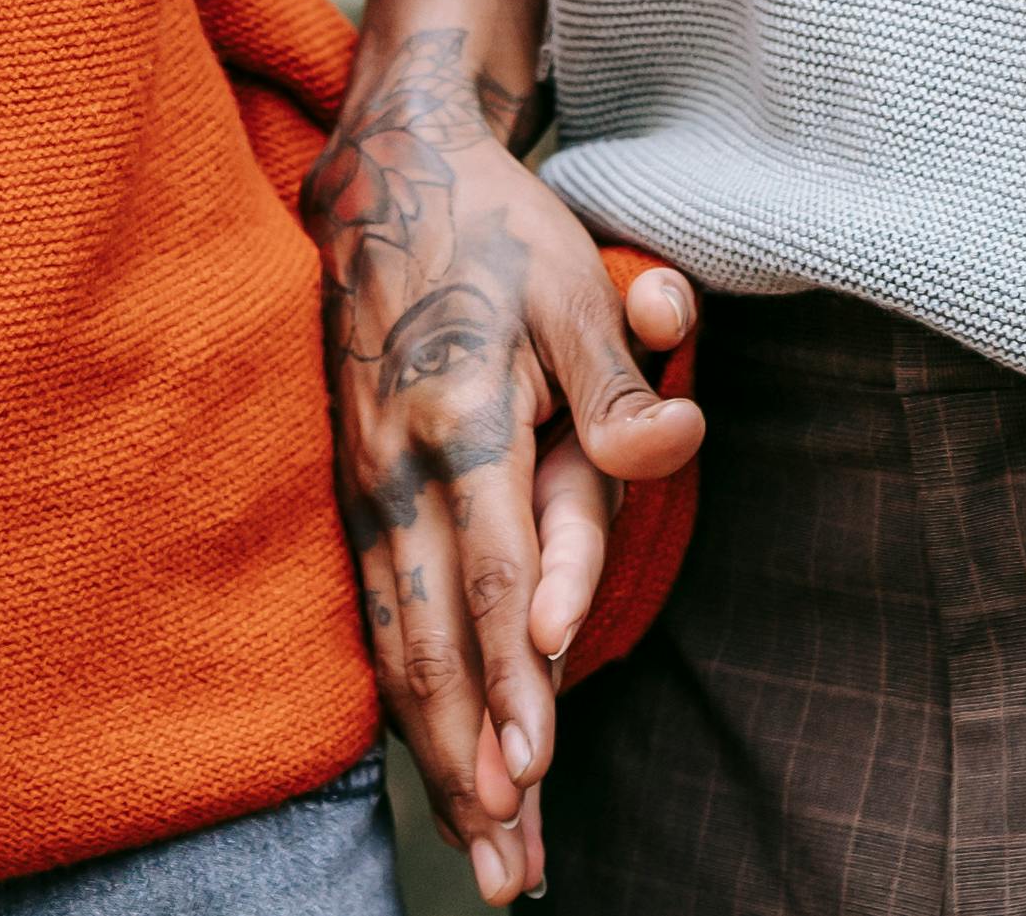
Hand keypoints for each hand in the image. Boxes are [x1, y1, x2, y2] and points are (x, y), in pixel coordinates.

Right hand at [309, 29, 702, 898]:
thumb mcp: (573, 279)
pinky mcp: (356, 497)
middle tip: (504, 860)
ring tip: (479, 847)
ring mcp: (367, 487)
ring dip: (436, 753)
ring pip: (398, 646)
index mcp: (457, 416)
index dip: (510, 673)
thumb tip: (668, 451)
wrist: (381, 177)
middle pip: (435, 639)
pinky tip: (431, 762)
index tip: (530, 761)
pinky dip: (404, 702)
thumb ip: (616, 379)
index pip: (490, 571)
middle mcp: (399, 468)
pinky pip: (376, 620)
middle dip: (469, 759)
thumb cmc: (493, 231)